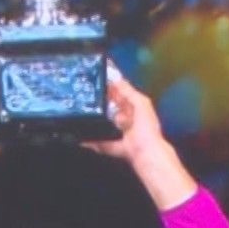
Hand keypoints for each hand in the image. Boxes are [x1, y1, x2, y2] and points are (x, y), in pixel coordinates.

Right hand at [84, 71, 196, 209]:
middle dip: (97, 100)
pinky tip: (81, 135)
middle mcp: (122, 117)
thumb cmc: (147, 128)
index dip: (109, 84)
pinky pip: (95, 139)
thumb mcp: (141, 103)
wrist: (144, 151)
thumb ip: (128, 91)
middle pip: (106, 105)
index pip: (118, 92)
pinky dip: (88, 139)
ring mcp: (114, 130)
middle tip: (86, 92)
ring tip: (82, 110)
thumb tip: (116, 79)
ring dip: (92, 118)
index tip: (98, 76)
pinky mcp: (108, 142)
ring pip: (100, 121)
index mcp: (131, 106)